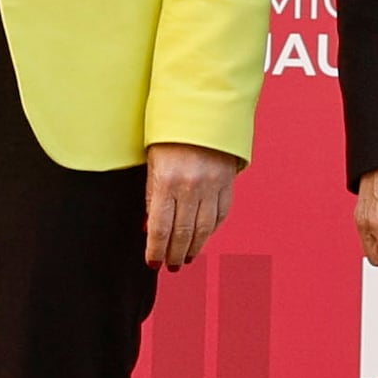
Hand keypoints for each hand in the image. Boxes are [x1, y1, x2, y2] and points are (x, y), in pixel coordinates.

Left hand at [143, 143, 241, 271]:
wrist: (201, 112)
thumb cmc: (170, 137)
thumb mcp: (152, 165)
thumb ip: (152, 198)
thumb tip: (150, 229)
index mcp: (167, 181)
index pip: (160, 228)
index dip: (156, 250)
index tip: (153, 263)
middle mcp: (191, 186)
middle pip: (183, 233)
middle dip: (175, 254)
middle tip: (171, 265)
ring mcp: (212, 185)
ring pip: (204, 229)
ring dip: (194, 247)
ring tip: (186, 257)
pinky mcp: (227, 183)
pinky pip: (221, 214)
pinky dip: (211, 230)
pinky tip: (203, 237)